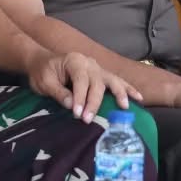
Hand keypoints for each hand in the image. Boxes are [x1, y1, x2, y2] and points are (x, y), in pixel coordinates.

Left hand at [25, 51, 143, 123]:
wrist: (42, 62)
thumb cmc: (42, 72)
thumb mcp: (44, 82)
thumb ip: (59, 93)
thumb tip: (72, 105)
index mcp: (74, 61)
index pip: (80, 80)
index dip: (80, 97)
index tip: (77, 114)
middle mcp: (89, 63)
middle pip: (97, 82)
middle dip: (94, 102)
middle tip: (88, 119)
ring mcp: (97, 68)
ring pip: (112, 80)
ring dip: (119, 93)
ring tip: (124, 107)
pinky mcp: (101, 75)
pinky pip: (117, 81)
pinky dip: (127, 89)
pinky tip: (138, 98)